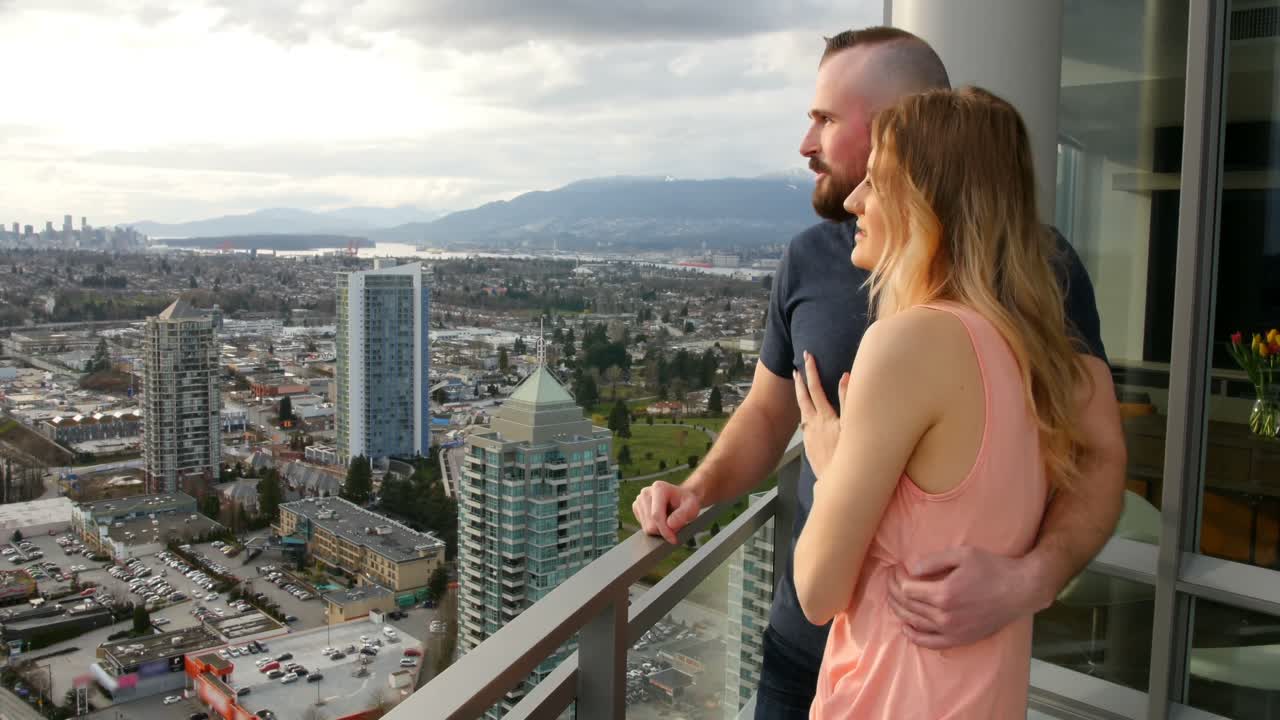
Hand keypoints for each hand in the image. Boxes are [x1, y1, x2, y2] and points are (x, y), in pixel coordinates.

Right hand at [633, 480, 700, 544]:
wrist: (680, 498)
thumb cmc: (686, 502)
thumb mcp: (692, 507)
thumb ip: (683, 515)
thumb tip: (670, 524)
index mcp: (659, 488)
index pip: (656, 515)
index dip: (665, 530)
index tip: (674, 539)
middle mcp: (646, 492)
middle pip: (650, 524)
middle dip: (663, 531)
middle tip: (675, 528)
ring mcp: (639, 500)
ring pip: (646, 528)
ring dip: (659, 530)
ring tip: (669, 522)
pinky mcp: (636, 507)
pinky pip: (643, 527)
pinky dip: (654, 528)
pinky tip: (661, 520)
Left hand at [792, 350, 849, 479]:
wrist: (837, 481)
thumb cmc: (849, 454)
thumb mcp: (852, 425)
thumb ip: (848, 399)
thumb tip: (845, 377)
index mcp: (825, 417)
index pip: (816, 389)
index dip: (812, 372)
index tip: (808, 358)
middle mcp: (813, 425)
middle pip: (803, 399)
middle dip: (800, 382)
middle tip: (797, 368)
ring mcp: (809, 436)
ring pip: (802, 413)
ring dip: (801, 399)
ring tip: (800, 389)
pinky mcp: (809, 447)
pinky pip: (806, 427)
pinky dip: (806, 417)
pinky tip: (808, 418)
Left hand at [887, 546, 1036, 648]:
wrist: (1019, 590)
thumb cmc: (992, 568)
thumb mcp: (962, 554)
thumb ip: (934, 560)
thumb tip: (911, 568)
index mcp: (944, 593)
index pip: (907, 589)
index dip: (897, 578)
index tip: (895, 569)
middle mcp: (945, 615)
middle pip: (907, 606)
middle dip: (893, 592)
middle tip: (889, 581)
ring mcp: (952, 630)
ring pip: (915, 623)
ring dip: (899, 611)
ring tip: (892, 599)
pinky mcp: (960, 639)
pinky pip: (930, 642)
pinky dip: (914, 636)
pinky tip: (905, 627)